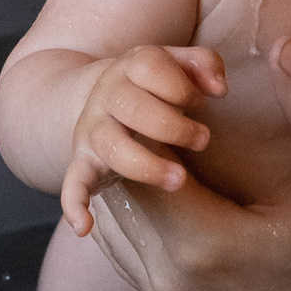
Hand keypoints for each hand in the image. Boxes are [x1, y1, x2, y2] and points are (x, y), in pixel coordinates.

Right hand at [57, 43, 225, 234]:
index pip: (151, 67)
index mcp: (130, 66)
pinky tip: (84, 227)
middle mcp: (106, 96)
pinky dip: (74, 204)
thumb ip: (203, 63)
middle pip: (135, 108)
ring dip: (147, 166)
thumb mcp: (175, 63)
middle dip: (175, 127)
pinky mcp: (84, 161)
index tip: (199, 102)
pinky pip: (72, 183)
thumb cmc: (153, 83)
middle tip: (203, 140)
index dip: (181, 86)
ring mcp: (92, 129)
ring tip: (179, 179)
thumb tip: (219, 88)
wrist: (101, 95)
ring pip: (112, 146)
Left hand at [87, 32, 290, 290]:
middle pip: (123, 194)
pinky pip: (136, 256)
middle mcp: (173, 285)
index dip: (158, 121)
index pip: (141, 164)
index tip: (192, 97)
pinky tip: (187, 192)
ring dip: (143, 183)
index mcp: (205, 247)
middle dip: (145, 148)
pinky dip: (150, 218)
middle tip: (182, 114)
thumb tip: (287, 43)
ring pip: (124, 226)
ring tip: (183, 150)